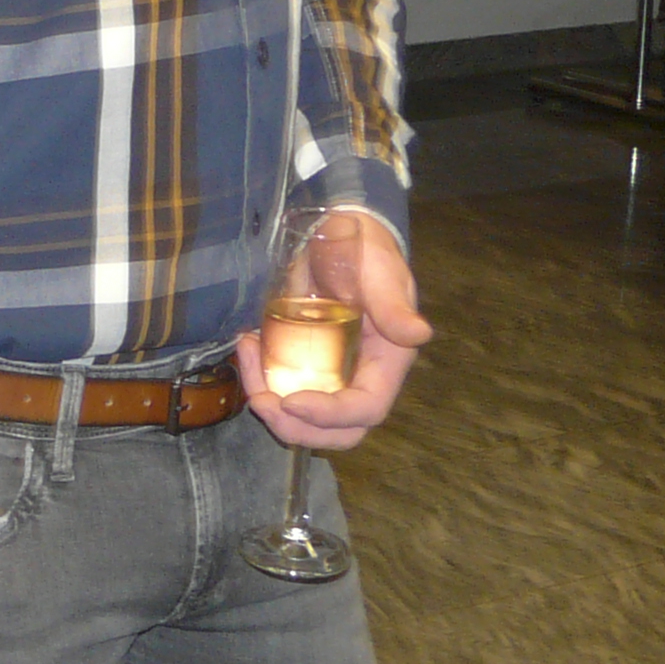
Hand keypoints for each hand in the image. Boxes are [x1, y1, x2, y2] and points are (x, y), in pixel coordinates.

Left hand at [236, 208, 431, 448]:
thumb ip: (394, 304)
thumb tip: (418, 334)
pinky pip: (280, 385)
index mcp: (385, 365)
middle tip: (260, 402)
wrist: (337, 233)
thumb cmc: (366, 253)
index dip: (330, 416)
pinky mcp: (301, 360)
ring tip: (247, 358)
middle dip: (295, 428)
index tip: (291, 403)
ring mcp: (328, 372)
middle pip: (335, 429)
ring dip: (268, 403)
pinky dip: (259, 377)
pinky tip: (246, 344)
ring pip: (302, 414)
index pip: (364, 409)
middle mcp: (357, 377)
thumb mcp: (380, 274)